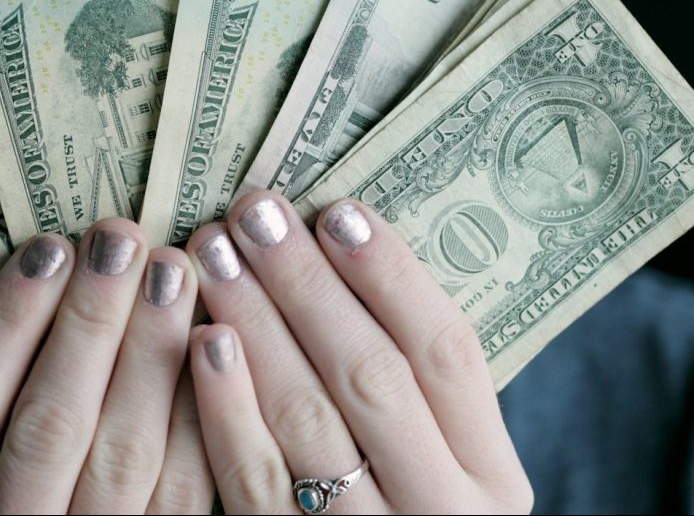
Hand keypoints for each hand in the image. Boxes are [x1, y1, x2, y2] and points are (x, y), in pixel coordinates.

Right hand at [0, 216, 213, 513]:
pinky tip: (209, 353)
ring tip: (173, 273)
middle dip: (90, 323)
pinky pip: (182, 500)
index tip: (48, 248)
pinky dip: (195, 423)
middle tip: (124, 237)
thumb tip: (42, 283)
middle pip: (48, 423)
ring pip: (121, 459)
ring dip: (150, 360)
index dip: (7, 323)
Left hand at [185, 193, 533, 513]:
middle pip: (372, 376)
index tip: (336, 209)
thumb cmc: (403, 507)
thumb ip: (410, 385)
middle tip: (254, 214)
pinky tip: (201, 341)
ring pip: (308, 420)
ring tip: (214, 254)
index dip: (391, 275)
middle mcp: (442, 511)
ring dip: (256, 324)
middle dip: (307, 285)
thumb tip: (340, 246)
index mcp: (492, 475)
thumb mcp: (441, 459)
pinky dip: (225, 405)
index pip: (447, 353)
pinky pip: (253, 479)